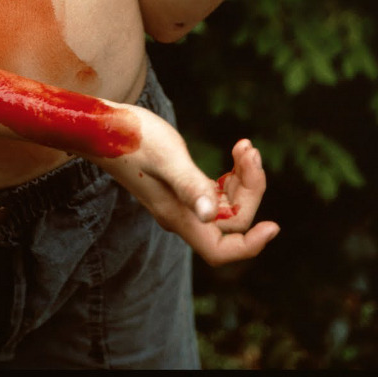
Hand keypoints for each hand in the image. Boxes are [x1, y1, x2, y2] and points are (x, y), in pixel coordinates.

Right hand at [97, 106, 279, 266]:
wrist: (103, 126)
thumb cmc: (131, 138)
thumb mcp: (166, 157)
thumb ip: (190, 185)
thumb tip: (211, 216)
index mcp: (177, 215)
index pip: (220, 250)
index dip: (250, 245)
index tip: (273, 226)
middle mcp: (181, 214)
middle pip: (231, 222)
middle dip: (250, 188)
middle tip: (248, 150)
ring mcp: (181, 201)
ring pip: (226, 205)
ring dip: (243, 178)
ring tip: (244, 146)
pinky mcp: (181, 186)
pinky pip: (217, 192)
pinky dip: (232, 174)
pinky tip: (236, 152)